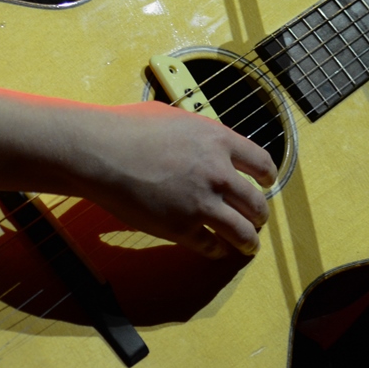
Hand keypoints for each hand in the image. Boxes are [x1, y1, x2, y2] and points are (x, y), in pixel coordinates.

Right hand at [73, 101, 276, 258]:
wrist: (101, 152)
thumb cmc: (129, 128)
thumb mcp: (176, 118)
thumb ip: (200, 134)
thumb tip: (206, 143)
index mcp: (219, 140)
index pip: (261, 162)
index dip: (267, 176)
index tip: (267, 183)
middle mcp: (218, 173)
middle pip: (256, 202)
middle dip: (260, 214)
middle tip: (258, 219)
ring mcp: (202, 203)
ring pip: (241, 232)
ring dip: (248, 241)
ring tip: (247, 245)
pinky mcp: (182, 228)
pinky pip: (210, 245)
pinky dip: (214, 249)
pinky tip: (213, 248)